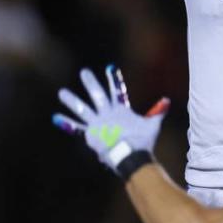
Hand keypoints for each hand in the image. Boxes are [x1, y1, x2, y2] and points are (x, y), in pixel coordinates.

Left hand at [53, 65, 168, 170]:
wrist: (130, 156)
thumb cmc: (142, 141)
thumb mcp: (152, 125)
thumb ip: (157, 112)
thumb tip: (167, 101)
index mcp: (121, 110)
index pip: (118, 90)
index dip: (114, 79)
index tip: (109, 67)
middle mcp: (107, 114)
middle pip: (97, 95)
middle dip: (90, 82)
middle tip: (83, 72)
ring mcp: (97, 124)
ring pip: (82, 109)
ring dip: (72, 100)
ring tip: (61, 92)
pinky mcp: (90, 135)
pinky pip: (75, 128)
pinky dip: (65, 123)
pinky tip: (55, 117)